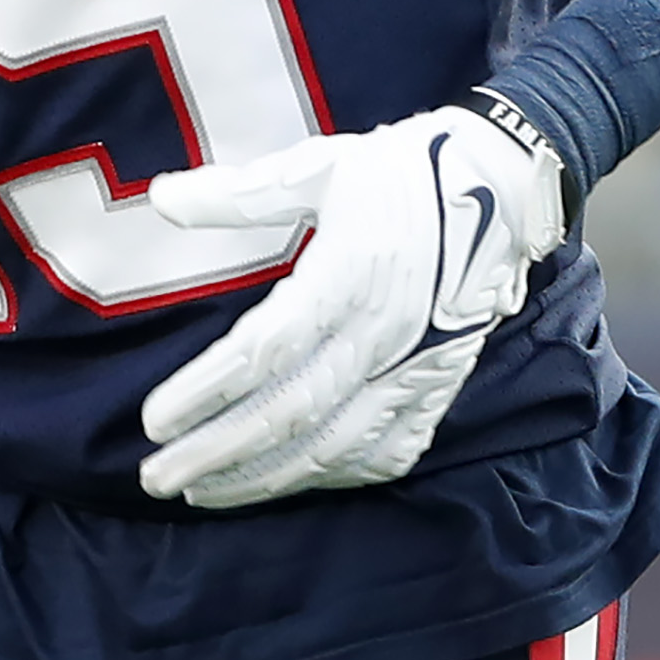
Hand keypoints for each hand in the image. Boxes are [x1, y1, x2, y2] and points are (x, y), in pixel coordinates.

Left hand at [136, 102, 567, 509]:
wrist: (506, 189)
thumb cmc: (404, 173)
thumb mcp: (318, 167)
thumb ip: (239, 194)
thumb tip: (162, 197)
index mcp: (348, 277)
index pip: (265, 352)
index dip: (206, 391)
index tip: (153, 422)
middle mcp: (383, 334)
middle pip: (289, 412)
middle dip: (218, 452)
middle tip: (156, 478)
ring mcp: (416, 368)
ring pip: (334, 444)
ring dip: (265, 476)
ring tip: (203, 492)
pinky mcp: (439, 385)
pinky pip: (389, 450)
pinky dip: (337, 475)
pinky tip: (292, 482)